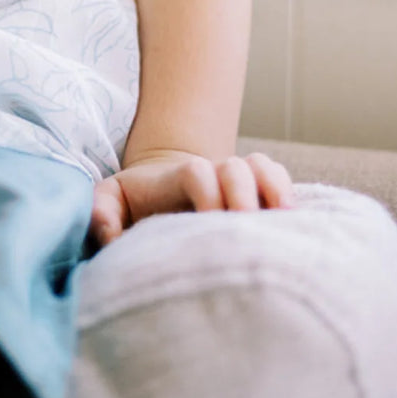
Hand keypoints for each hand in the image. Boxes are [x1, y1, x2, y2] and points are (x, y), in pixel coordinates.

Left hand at [91, 147, 295, 247]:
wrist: (163, 200)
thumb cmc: (135, 208)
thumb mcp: (110, 204)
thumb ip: (101, 211)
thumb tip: (107, 231)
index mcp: (178, 177)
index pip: (197, 172)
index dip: (207, 192)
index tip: (208, 224)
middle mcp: (213, 174)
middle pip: (236, 166)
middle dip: (244, 192)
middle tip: (245, 225)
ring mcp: (237, 183)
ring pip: (262, 168)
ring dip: (275, 187)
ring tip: (282, 219)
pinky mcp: (256, 198)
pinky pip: (279, 182)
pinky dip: (288, 193)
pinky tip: (295, 223)